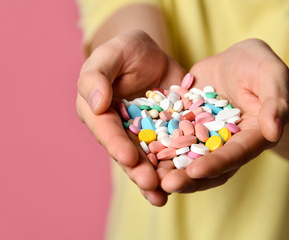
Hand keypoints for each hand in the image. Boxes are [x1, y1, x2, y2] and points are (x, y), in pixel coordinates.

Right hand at [76, 30, 185, 205]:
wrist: (151, 55)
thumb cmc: (124, 50)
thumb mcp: (110, 54)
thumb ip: (97, 77)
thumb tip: (96, 105)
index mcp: (97, 112)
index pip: (105, 129)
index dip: (115, 144)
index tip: (127, 157)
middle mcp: (116, 129)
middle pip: (125, 151)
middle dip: (136, 170)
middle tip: (150, 184)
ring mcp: (140, 135)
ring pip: (146, 159)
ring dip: (154, 178)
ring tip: (163, 195)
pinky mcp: (163, 135)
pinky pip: (169, 152)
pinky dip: (175, 167)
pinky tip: (184, 182)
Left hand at [159, 39, 288, 193]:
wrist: (231, 61)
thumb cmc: (257, 64)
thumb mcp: (269, 74)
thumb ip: (275, 101)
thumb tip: (274, 130)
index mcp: (250, 137)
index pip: (235, 155)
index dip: (216, 164)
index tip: (195, 171)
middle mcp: (223, 144)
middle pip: (206, 165)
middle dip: (186, 177)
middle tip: (164, 184)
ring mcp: (201, 138)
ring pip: (184, 157)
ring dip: (167, 168)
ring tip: (147, 175)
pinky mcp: (183, 127)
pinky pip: (169, 139)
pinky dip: (155, 147)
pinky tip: (138, 150)